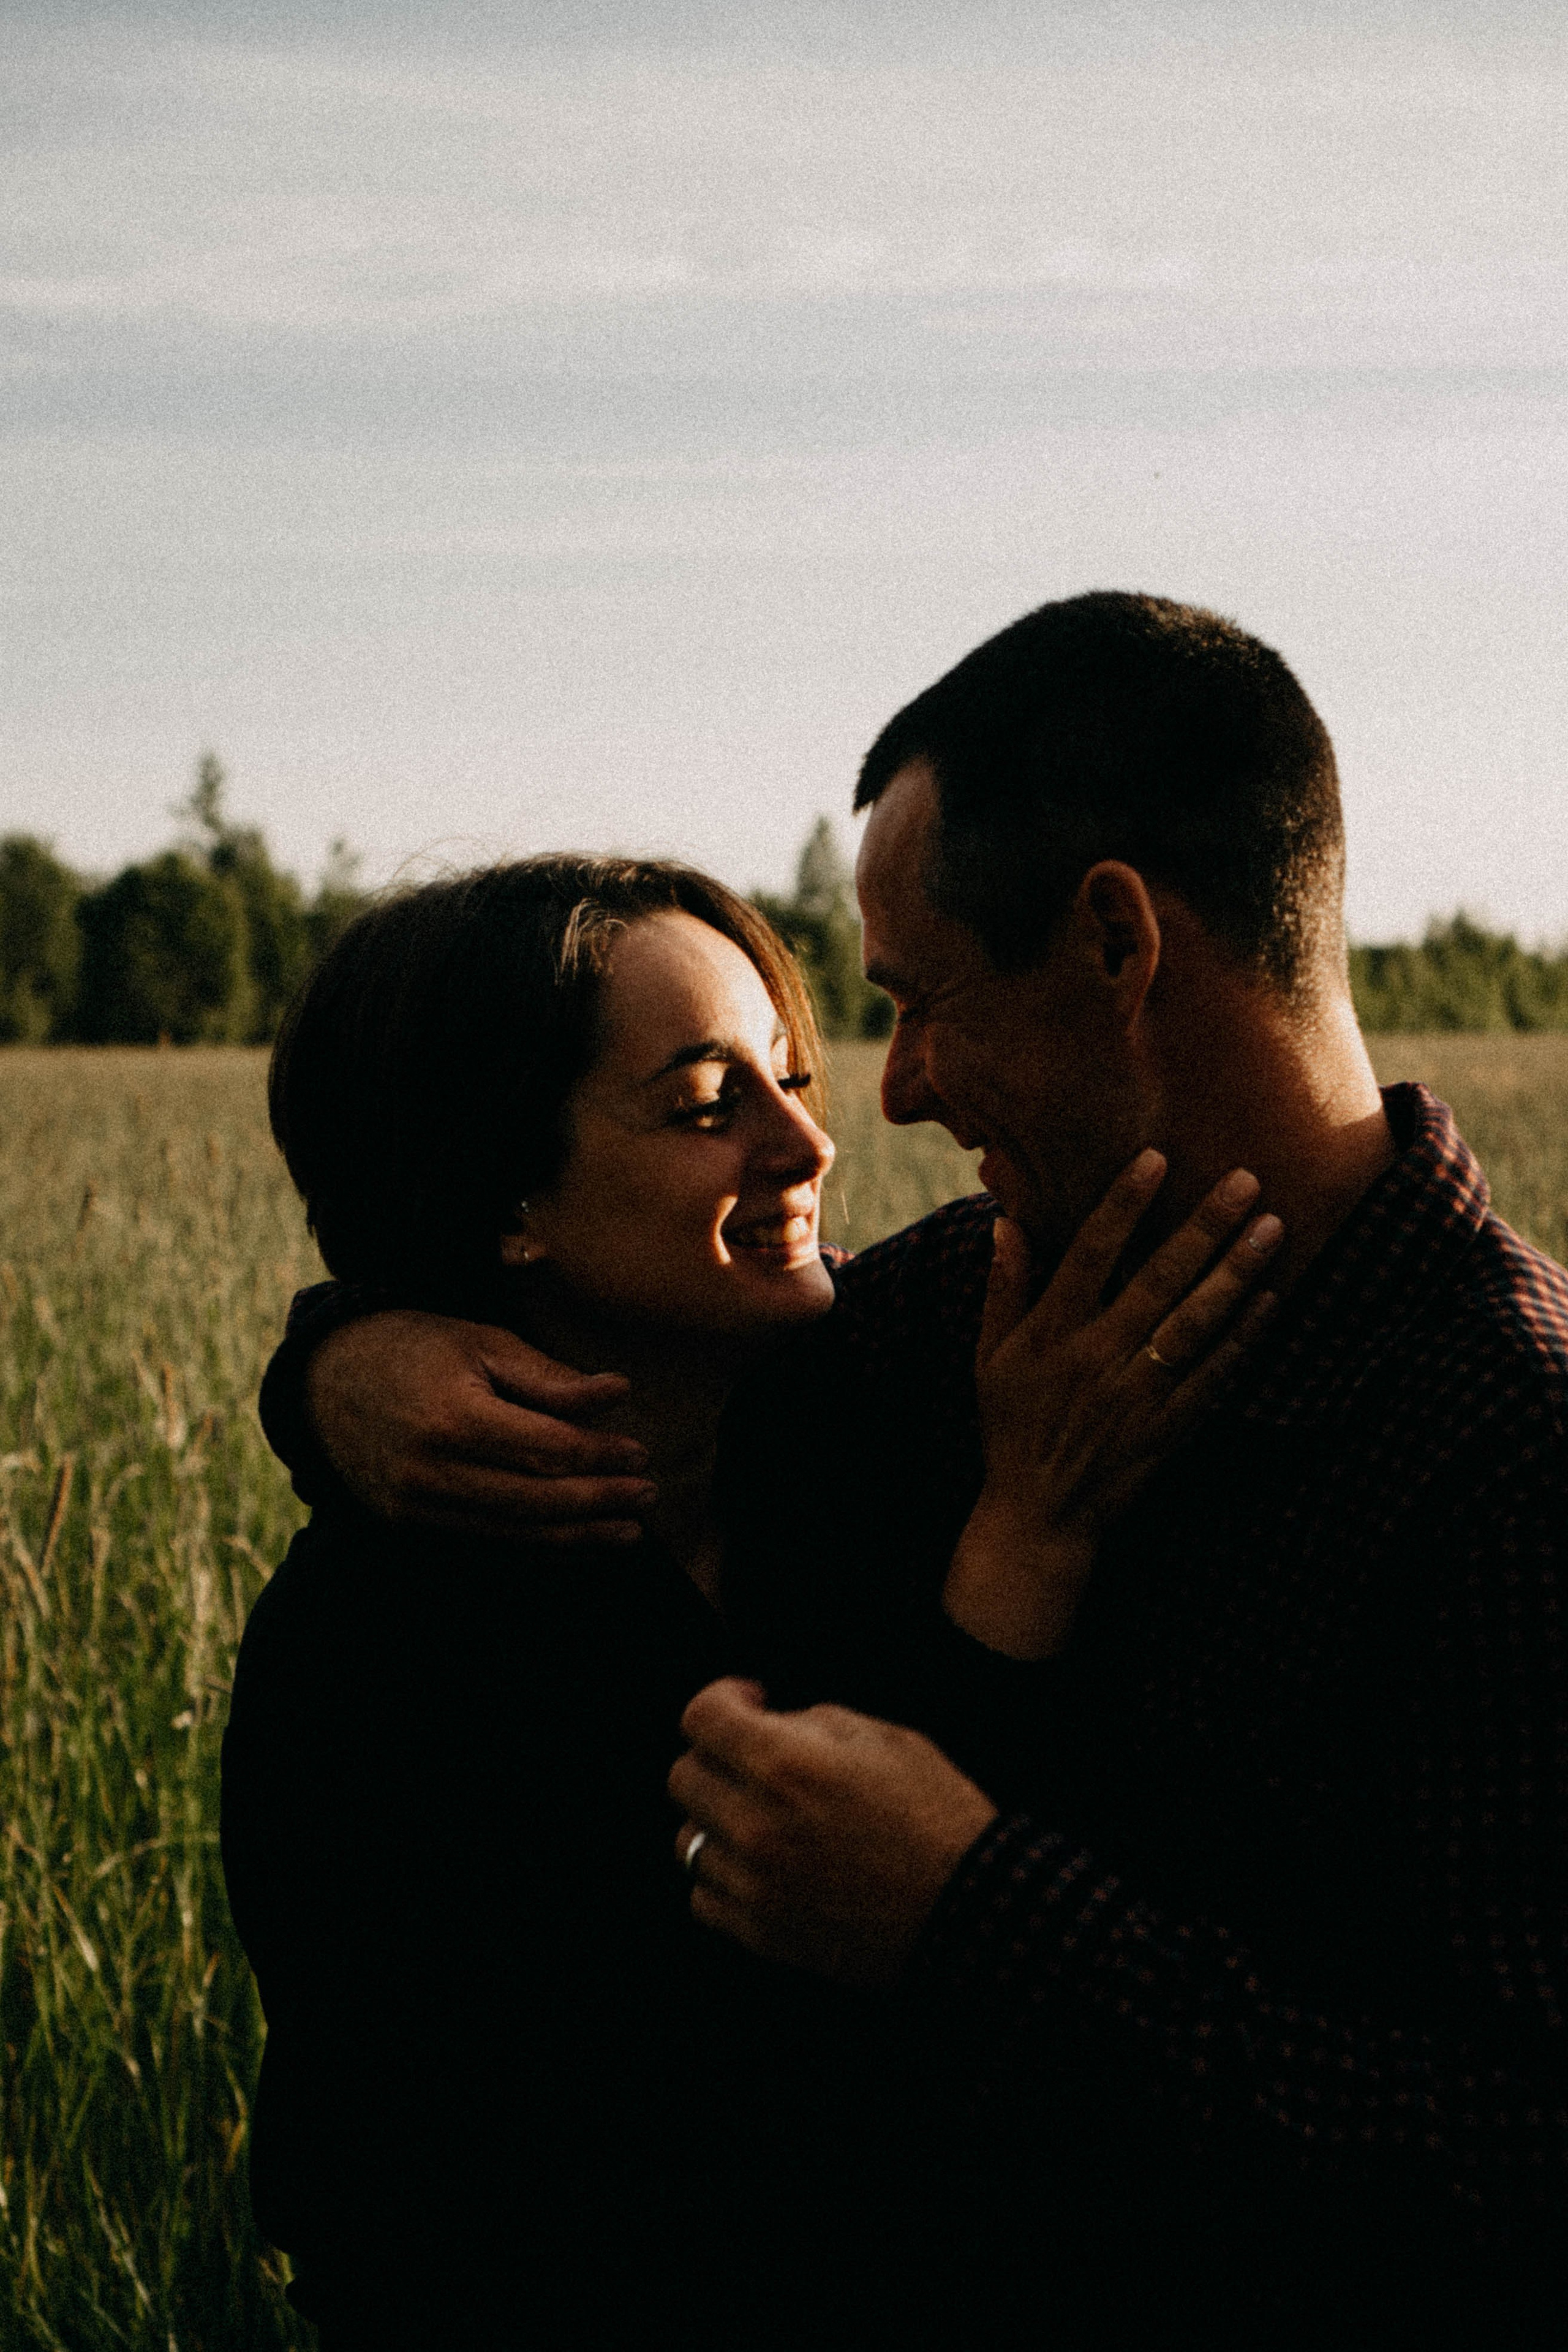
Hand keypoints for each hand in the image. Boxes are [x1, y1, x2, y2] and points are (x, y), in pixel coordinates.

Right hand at [306, 1311, 658, 1541]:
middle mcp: (434, 1470)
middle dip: (601, 1502)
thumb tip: (618, 1393)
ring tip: (628, 1530)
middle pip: (539, 1499)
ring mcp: (418, 1504)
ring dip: (580, 1535)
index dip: (602, 1457)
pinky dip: (538, 1544)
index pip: (549, 1449)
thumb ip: (550, 1378)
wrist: (323, 1379)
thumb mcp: (482, 1342)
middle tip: (648, 1495)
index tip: (641, 1454)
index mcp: (455, 1416)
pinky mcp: (410, 1523)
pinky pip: (488, 1540)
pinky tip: (576, 1540)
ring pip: (517, 1530)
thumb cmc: (412, 1348)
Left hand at [669, 1678, 997, 1984]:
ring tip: (763, 1816)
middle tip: (758, 1760)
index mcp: (786, 1765)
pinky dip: (722, 1877)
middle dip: (716, 1756)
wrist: (972, 1913)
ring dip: (716, 1819)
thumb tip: (770, 1724)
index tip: (753, 1703)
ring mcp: (754, 1886)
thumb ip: (814, 1724)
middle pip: (682, 1776)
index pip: (701, 1718)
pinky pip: (703, 1897)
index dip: (723, 1698)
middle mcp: (756, 1825)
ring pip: (687, 1839)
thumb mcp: (888, 1738)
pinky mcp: (762, 1935)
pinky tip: (762, 1865)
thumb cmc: (938, 1815)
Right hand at [944, 1154, 1280, 1657]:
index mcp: (1052, 1333)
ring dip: (1237, 1273)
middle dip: (1204, 1227)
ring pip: (1196, 1323)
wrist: (1040, 1514)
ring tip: (1272, 1228)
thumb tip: (1006, 1222)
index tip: (1155, 1159)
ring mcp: (1138, 1394)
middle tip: (1245, 1179)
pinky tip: (1272, 1300)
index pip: (1088, 1254)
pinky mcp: (1170, 1427)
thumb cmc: (1012, 1425)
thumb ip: (1004, 1288)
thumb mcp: (990, 1356)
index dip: (1122, 1205)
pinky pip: (1215, 1375)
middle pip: (1158, 1280)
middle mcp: (1098, 1357)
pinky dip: (1245, 1338)